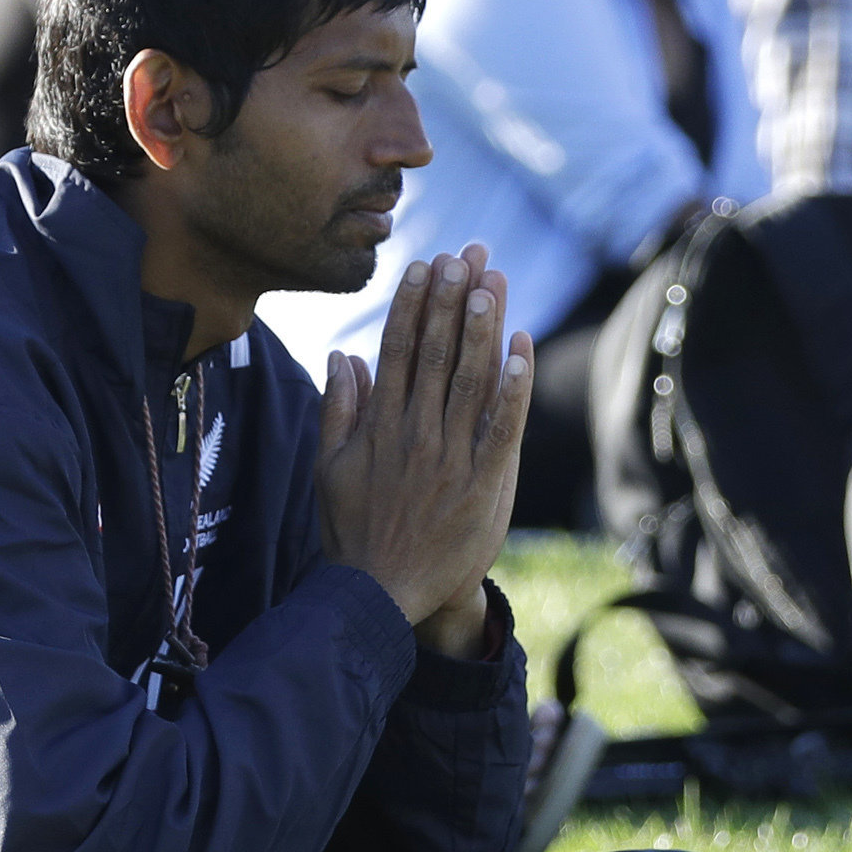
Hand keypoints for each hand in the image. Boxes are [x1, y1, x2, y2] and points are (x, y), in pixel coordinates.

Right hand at [317, 244, 532, 654]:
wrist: (382, 596)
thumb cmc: (354, 532)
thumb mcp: (329, 468)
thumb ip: (337, 409)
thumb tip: (342, 355)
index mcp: (378, 425)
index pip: (398, 350)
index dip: (414, 304)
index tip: (426, 265)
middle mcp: (415, 433)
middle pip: (438, 353)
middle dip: (453, 299)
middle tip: (466, 255)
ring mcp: (451, 457)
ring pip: (471, 379)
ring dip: (484, 327)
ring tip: (494, 282)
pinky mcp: (484, 484)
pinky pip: (502, 427)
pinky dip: (513, 388)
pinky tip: (522, 349)